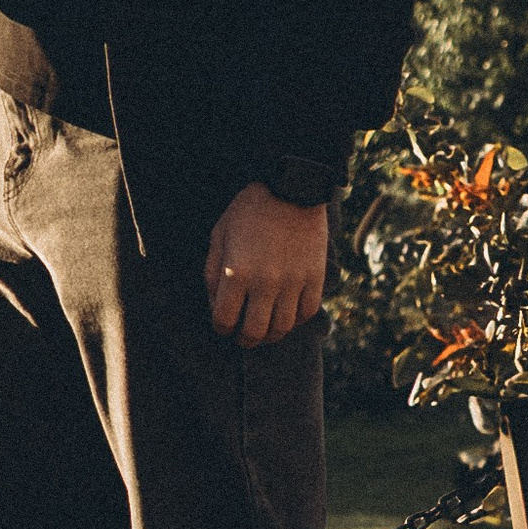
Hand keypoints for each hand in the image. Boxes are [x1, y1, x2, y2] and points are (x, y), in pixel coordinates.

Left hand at [203, 182, 328, 346]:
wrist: (291, 189)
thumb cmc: (249, 211)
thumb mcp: (219, 235)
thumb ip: (213, 272)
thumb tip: (215, 304)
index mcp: (236, 272)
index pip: (223, 320)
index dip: (220, 327)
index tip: (223, 324)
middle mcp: (265, 283)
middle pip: (254, 333)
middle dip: (244, 339)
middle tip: (242, 336)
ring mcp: (293, 282)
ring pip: (282, 328)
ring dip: (270, 335)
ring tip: (264, 329)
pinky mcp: (314, 278)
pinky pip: (307, 313)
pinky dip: (296, 320)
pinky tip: (286, 313)